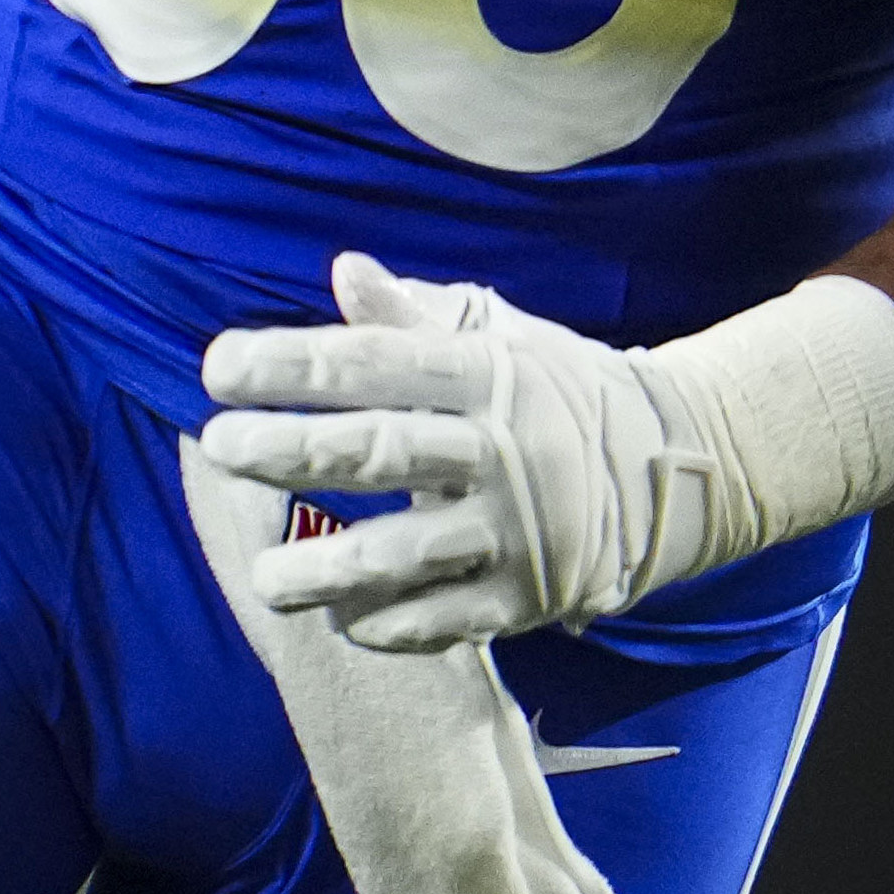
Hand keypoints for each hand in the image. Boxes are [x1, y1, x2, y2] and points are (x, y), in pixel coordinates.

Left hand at [196, 252, 893, 650]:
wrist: (677, 464)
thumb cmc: (556, 390)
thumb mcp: (499, 338)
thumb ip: (412, 316)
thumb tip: (342, 270)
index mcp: (486, 372)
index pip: (374, 362)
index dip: (292, 363)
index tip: (216, 367)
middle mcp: (502, 447)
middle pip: (381, 450)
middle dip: (291, 450)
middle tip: (218, 447)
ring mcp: (518, 526)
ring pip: (409, 553)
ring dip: (328, 569)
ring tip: (262, 578)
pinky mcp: (531, 595)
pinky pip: (448, 619)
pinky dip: (390, 623)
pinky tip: (340, 620)